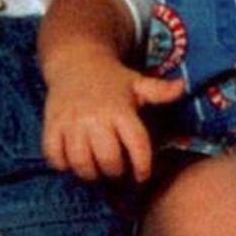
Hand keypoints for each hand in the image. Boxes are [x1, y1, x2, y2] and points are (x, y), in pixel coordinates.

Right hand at [43, 56, 183, 181]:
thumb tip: (183, 87)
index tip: (141, 176)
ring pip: (80, 162)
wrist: (75, 59)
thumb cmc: (111, 78)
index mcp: (120, 110)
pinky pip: (54, 157)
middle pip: (108, 160)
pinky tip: (71, 161)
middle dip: (115, 172)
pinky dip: (62, 164)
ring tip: (95, 170)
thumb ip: (159, 91)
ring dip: (89, 173)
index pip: (137, 145)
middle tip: (116, 171)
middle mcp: (96, 118)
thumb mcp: (137, 83)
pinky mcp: (52, 125)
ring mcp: (71, 122)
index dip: (142, 166)